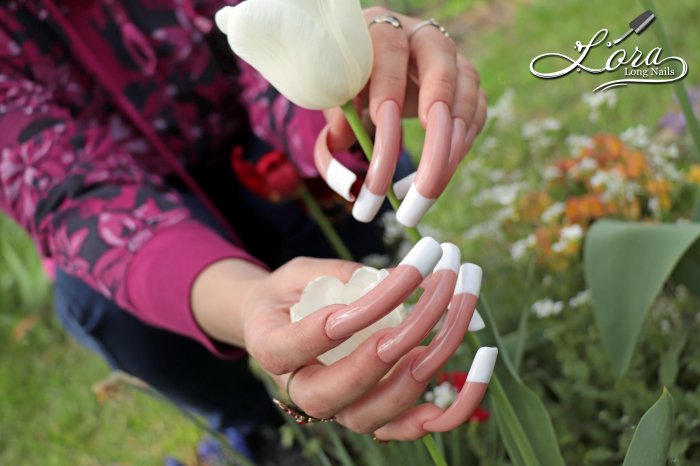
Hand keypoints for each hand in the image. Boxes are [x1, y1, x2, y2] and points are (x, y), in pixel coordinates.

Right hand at [223, 238, 493, 440]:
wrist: (285, 324)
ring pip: (377, 415)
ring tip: (455, 315)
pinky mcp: (375, 415)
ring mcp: (342, 409)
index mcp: (272, 351)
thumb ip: (337, 276)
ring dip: (424, 366)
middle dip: (390, 346)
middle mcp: (304, 392)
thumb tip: (397, 278)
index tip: (367, 289)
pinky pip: (410, 427)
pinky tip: (476, 369)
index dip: (331, 324)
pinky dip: (448, 409)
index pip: (295, 347)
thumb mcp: (301, 273)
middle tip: (428, 297)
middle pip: (338, 392)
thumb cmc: (294, 294)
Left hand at [317, 7, 487, 226]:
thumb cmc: (348, 82)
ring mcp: (450, 58)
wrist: (368, 64)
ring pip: (467, 90)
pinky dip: (463, 144)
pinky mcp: (467, 82)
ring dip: (452, 145)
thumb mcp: (333, 100)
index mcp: (380, 29)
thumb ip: (334, 133)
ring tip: (426, 189)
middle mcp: (420, 36)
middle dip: (435, 124)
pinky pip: (477, 111)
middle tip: (419, 178)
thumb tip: (349, 187)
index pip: (389, 50)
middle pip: (441, 66)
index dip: (388, 89)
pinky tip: (442, 172)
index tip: (381, 125)